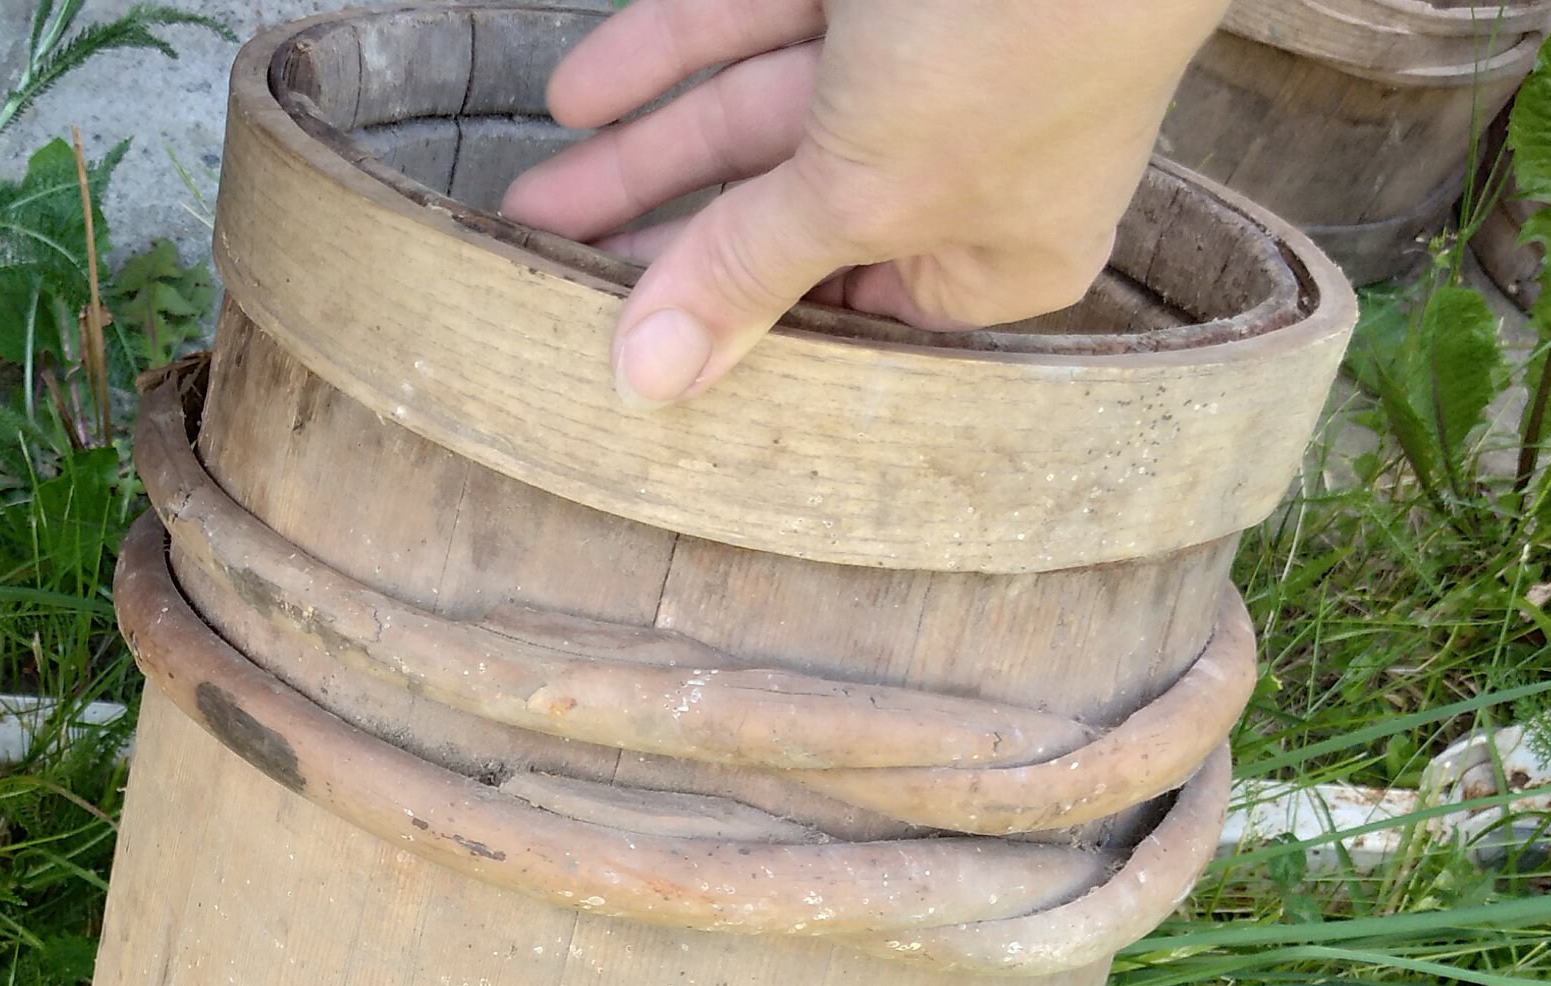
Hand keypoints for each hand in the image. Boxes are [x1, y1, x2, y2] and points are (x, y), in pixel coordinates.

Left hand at [497, 0, 1234, 404]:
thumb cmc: (1020, 47)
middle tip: (544, 267)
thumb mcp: (865, 190)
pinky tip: (580, 92)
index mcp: (997, 247)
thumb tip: (648, 382)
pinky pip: (753, 14)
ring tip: (531, 196)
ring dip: (640, 148)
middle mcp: (961, 152)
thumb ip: (746, 273)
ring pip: (753, 108)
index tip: (632, 349)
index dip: (741, 322)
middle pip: (781, 209)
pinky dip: (671, 47)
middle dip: (660, 233)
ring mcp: (916, 49)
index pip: (846, 309)